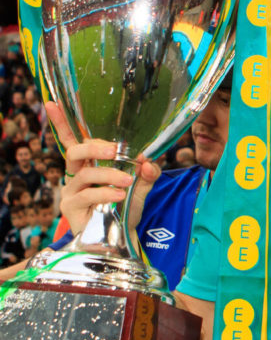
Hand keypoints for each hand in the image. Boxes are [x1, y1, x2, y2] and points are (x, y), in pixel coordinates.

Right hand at [45, 102, 159, 236]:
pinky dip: (105, 192)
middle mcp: (76, 174)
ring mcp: (71, 191)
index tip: (52, 103)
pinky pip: (87, 195)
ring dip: (108, 174)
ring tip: (128, 179)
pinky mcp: (71, 208)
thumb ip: (148, 173)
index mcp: (89, 162)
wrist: (123, 236)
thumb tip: (149, 162)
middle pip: (74, 151)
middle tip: (115, 150)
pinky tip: (120, 194)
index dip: (61, 122)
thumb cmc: (127, 207)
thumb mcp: (142, 187)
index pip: (72, 139)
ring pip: (84, 174)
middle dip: (94, 147)